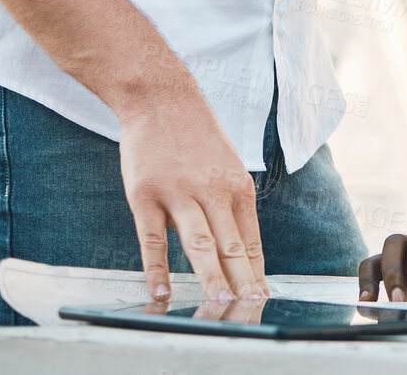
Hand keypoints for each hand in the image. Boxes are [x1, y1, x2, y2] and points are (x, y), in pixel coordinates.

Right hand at [117, 88, 267, 305]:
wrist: (161, 99)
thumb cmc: (196, 136)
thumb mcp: (227, 166)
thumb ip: (229, 204)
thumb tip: (235, 244)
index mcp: (238, 187)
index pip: (250, 239)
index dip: (255, 271)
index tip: (261, 295)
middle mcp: (214, 191)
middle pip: (231, 245)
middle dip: (242, 280)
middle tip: (250, 306)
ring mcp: (179, 193)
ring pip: (199, 244)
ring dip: (210, 276)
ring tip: (219, 303)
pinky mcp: (145, 195)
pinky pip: (152, 239)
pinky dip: (157, 269)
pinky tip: (162, 292)